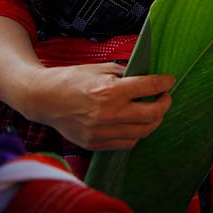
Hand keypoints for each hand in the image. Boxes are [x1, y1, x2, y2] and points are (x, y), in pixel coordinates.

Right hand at [24, 62, 173, 150]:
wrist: (43, 99)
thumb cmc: (73, 79)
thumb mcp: (102, 68)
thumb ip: (128, 75)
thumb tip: (150, 80)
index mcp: (111, 91)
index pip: (150, 88)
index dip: (165, 83)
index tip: (169, 80)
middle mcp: (108, 114)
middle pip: (153, 114)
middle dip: (165, 103)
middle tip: (165, 96)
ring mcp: (101, 132)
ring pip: (143, 132)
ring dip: (154, 120)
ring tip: (153, 110)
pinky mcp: (94, 144)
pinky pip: (127, 143)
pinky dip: (137, 134)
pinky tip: (136, 123)